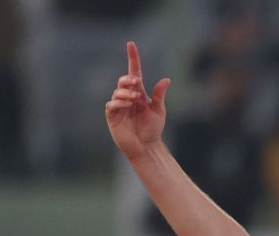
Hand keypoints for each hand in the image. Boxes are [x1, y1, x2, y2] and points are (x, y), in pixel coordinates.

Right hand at [105, 41, 170, 158]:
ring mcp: (119, 106)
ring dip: (126, 92)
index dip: (133, 58)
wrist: (146, 146)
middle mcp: (128, 97)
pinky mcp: (113, 116)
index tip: (131, 44)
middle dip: (129, 79)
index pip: (134, 72)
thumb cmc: (152, 129)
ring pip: (118, 92)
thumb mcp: (159, 111)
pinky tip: (128, 105)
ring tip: (135, 98)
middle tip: (138, 83)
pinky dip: (119, 103)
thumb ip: (159, 95)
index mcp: (139, 93)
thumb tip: (166, 80)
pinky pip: (112, 105)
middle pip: (124, 80)